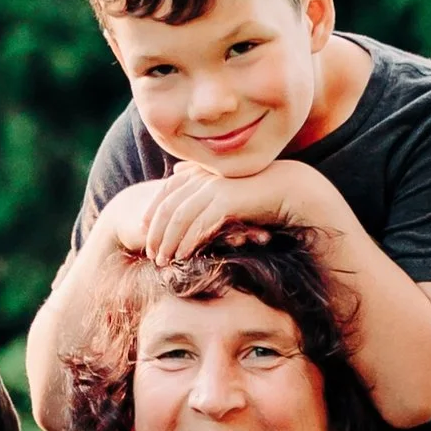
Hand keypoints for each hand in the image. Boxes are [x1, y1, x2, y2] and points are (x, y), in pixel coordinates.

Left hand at [131, 165, 294, 264]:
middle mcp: (203, 177)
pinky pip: (199, 223)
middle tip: (151, 254)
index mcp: (199, 172)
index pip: (166, 192)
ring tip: (163, 261)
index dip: (152, 211)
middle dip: (156, 231)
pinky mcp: (226, 201)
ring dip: (168, 241)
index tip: (143, 231)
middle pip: (168, 206)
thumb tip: (177, 169)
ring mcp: (213, 187)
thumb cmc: (254, 188)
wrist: (286, 189)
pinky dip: (188, 241)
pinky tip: (182, 256)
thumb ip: (199, 178)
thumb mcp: (223, 184)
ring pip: (179, 217)